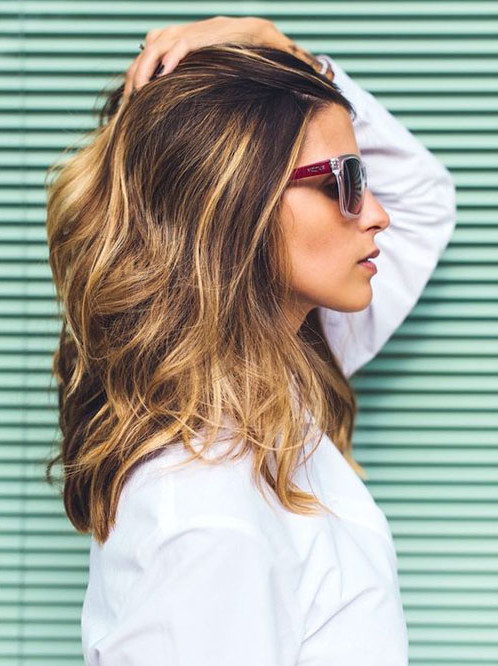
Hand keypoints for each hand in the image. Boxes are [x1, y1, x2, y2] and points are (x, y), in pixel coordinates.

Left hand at [123, 15, 273, 101]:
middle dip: (133, 81)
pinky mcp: (199, 35)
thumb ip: (178, 79)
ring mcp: (184, 33)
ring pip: (154, 50)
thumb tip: (166, 103)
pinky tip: (163, 75)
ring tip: (140, 92)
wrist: (248, 35)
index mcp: (165, 42)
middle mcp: (170, 35)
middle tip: (128, 106)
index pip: (139, 61)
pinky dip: (170, 58)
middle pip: (141, 57)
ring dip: (145, 72)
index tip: (127, 106)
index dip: (131, 81)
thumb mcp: (194, 68)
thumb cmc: (222, 55)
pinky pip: (180, 46)